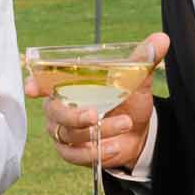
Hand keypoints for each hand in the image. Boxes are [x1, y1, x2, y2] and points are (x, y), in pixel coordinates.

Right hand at [27, 32, 168, 172]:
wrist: (138, 131)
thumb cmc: (128, 99)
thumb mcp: (136, 79)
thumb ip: (143, 59)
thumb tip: (161, 39)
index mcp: (68, 84)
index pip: (43, 83)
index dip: (34, 85)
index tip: (32, 88)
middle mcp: (60, 107)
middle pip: (55, 113)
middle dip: (74, 116)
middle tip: (95, 114)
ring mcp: (63, 131)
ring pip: (70, 135)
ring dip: (99, 132)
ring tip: (125, 123)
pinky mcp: (71, 152)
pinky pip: (74, 155)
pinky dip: (96, 153)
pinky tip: (116, 147)